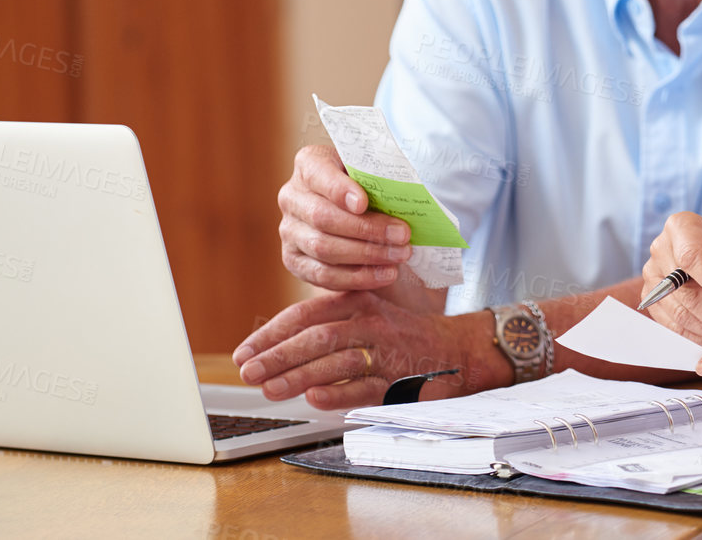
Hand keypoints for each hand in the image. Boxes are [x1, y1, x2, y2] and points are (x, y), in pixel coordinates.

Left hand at [231, 291, 500, 410]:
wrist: (456, 349)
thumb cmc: (400, 334)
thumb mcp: (365, 314)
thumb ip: (327, 324)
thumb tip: (275, 347)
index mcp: (355, 302)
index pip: (303, 315)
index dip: (270, 334)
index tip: (245, 352)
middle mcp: (368, 321)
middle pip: (314, 337)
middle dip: (276, 356)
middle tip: (248, 373)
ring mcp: (384, 351)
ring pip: (334, 360)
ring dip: (297, 376)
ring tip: (269, 390)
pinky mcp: (399, 379)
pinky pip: (364, 386)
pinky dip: (338, 392)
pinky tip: (314, 399)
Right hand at [278, 144, 411, 289]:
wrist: (346, 208)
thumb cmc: (364, 184)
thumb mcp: (368, 170)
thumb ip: (376, 177)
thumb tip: (399, 197)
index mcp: (308, 164)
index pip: (319, 174)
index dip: (339, 190)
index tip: (363, 203)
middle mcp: (292, 197)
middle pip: (323, 217)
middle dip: (367, 229)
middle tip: (402, 236)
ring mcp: (289, 230)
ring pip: (323, 248)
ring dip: (366, 256)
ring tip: (399, 256)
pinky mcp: (293, 260)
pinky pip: (323, 275)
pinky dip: (356, 278)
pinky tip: (384, 274)